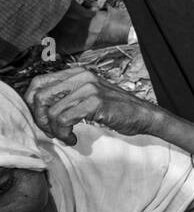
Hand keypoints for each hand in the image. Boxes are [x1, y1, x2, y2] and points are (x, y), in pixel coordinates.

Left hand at [26, 67, 159, 145]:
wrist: (143, 115)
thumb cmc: (115, 109)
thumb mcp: (88, 95)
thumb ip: (67, 95)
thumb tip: (39, 109)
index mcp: (77, 72)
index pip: (38, 82)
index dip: (32, 103)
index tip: (42, 119)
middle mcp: (81, 76)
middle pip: (40, 96)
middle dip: (40, 119)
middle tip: (51, 131)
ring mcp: (89, 88)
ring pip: (52, 112)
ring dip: (55, 131)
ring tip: (65, 136)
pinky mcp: (95, 102)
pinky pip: (65, 120)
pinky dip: (64, 134)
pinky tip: (73, 139)